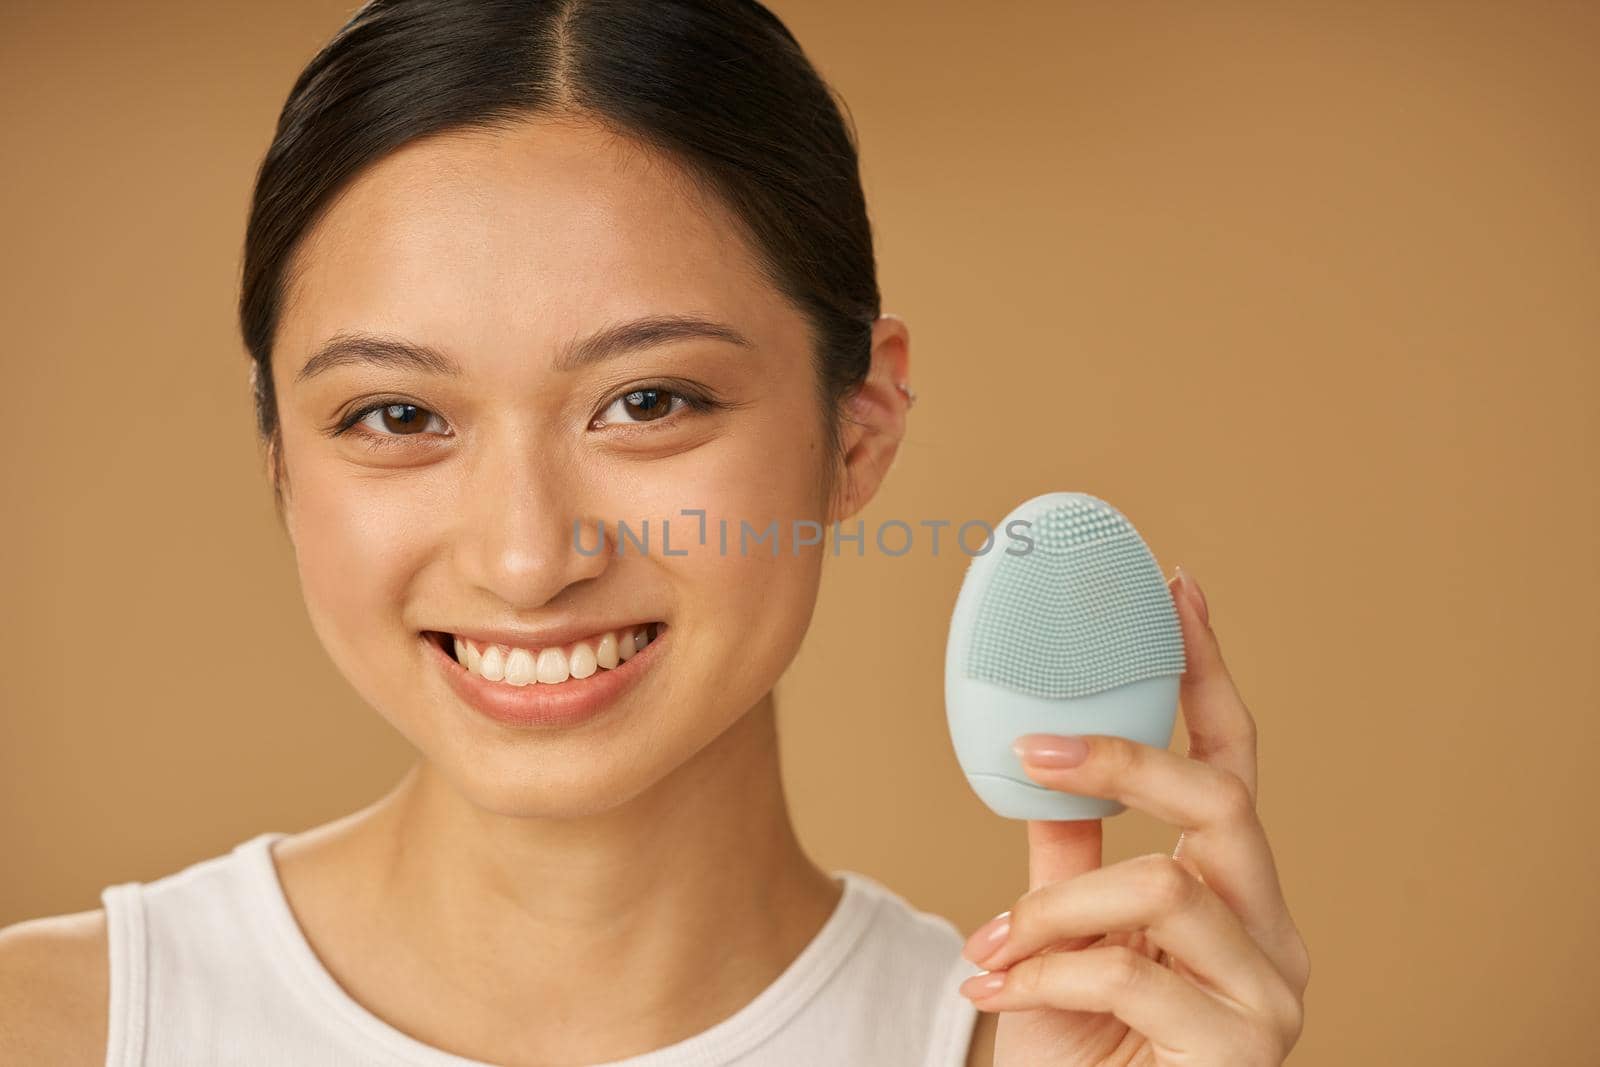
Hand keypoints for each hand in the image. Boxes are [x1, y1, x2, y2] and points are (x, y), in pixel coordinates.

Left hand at [957, 568, 1309, 1065]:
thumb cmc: (1082, 1053)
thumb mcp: (1061, 937)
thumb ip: (1066, 857)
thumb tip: (1038, 758)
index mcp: (1235, 897)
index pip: (1234, 766)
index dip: (1207, 673)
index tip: (1175, 585)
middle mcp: (1272, 935)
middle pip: (1220, 801)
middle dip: (1124, 762)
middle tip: (1034, 748)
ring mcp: (1270, 995)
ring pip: (1161, 885)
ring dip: (1053, 911)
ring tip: (993, 949)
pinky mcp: (1243, 1050)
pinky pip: (1128, 969)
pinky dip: (1046, 972)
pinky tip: (1001, 994)